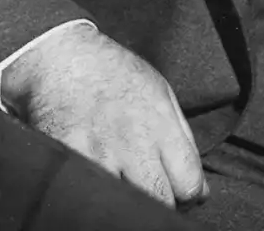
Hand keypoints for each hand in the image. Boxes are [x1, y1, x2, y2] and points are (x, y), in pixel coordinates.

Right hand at [1, 22, 208, 208]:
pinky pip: (87, 194)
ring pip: (123, 205)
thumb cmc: (116, 75)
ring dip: (126, 205)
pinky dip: (93, 196)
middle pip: (159, 201)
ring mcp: (98, 151)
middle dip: (160, 206)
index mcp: (160, 123)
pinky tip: (95, 184)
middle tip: (151, 195)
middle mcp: (132, 139)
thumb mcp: (161, 93)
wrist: (64, 56)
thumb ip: (182, 140)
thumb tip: (199, 192)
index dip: (188, 197)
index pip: (190, 184)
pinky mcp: (68, 156)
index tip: (178, 194)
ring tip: (123, 190)